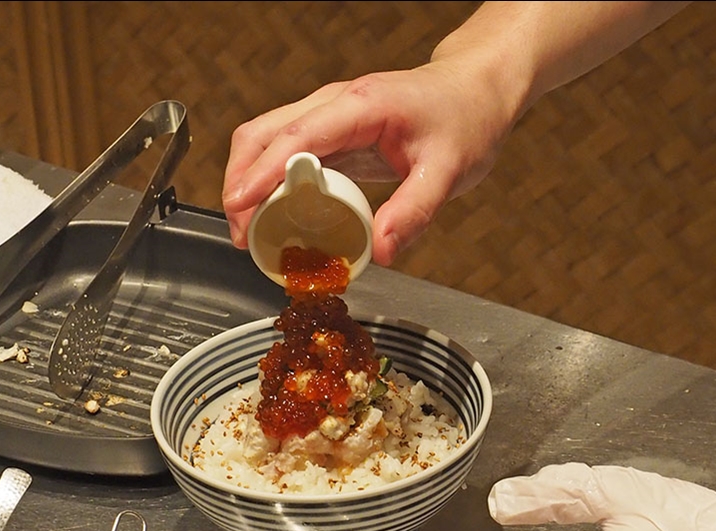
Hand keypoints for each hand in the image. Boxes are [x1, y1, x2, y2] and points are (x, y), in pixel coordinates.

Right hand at [221, 61, 520, 265]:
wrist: (474, 93)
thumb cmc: (465, 121)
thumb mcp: (448, 172)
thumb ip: (413, 212)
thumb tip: (380, 252)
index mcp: (361, 106)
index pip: (297, 137)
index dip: (262, 173)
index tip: (240, 206)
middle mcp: (334, 104)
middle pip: (262, 134)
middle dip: (241, 183)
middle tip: (243, 235)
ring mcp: (327, 115)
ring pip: (264, 140)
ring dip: (247, 182)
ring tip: (250, 231)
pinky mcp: (328, 132)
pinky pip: (283, 153)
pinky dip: (267, 182)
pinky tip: (272, 214)